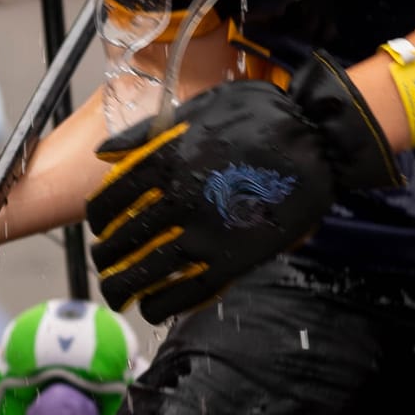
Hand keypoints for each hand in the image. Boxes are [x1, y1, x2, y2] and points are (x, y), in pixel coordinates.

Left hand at [87, 59, 395, 321]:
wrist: (317, 139)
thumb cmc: (261, 115)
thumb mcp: (198, 107)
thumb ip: (147, 134)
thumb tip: (104, 154)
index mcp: (164, 161)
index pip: (107, 203)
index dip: (96, 221)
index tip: (100, 228)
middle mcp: (176, 200)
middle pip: (119, 243)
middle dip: (104, 260)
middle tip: (105, 266)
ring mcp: (204, 234)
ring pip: (144, 274)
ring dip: (123, 289)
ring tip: (119, 295)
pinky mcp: (233, 260)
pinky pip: (185, 293)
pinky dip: (161, 304)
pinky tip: (152, 307)